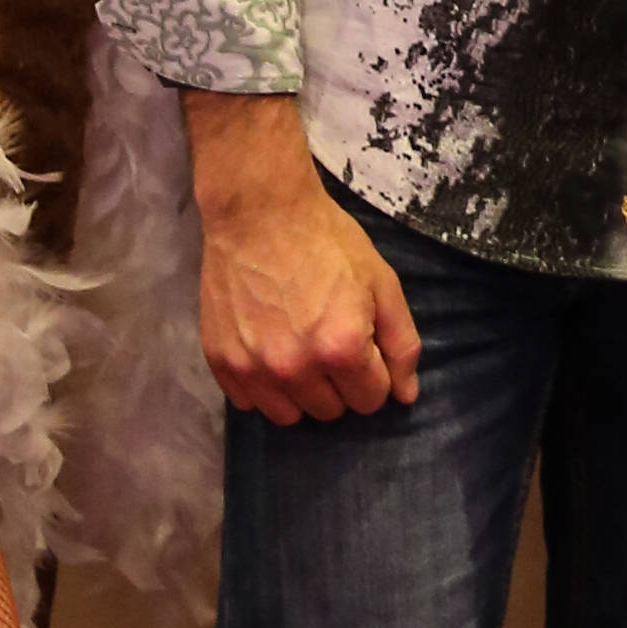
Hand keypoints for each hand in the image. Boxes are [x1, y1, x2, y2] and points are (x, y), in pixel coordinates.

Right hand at [189, 96, 421, 424]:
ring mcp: (253, 368)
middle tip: (330, 341)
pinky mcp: (221, 361)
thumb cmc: (327, 241)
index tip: (362, 345)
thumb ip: (401, 343)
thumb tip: (405, 397)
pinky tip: (269, 351)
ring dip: (302, 393)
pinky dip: (263, 387)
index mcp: (342, 350)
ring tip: (300, 351)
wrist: (258, 211)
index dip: (374, 374)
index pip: (371, 401)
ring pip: (289, 416)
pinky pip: (249, 403)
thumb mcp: (382, 283)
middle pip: (331, 411)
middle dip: (340, 384)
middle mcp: (296, 369)